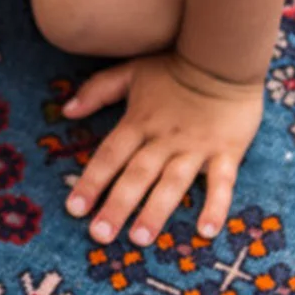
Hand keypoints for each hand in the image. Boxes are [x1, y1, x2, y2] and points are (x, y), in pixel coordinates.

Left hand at [61, 50, 263, 245]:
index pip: (109, 156)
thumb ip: (98, 90)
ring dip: (156, 211)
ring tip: (140, 239)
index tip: (74, 209)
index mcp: (139, 122)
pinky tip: (206, 232)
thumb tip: (67, 111)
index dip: (91, 182)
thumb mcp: (131, 71)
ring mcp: (196, 147)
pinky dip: (216, 206)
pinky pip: (222, 183)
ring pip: (172, 183)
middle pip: (136, 175)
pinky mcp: (227, 152)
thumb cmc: (175, 66)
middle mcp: (164, 139)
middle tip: (100, 235)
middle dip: (117, 205)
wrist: (224, 55)